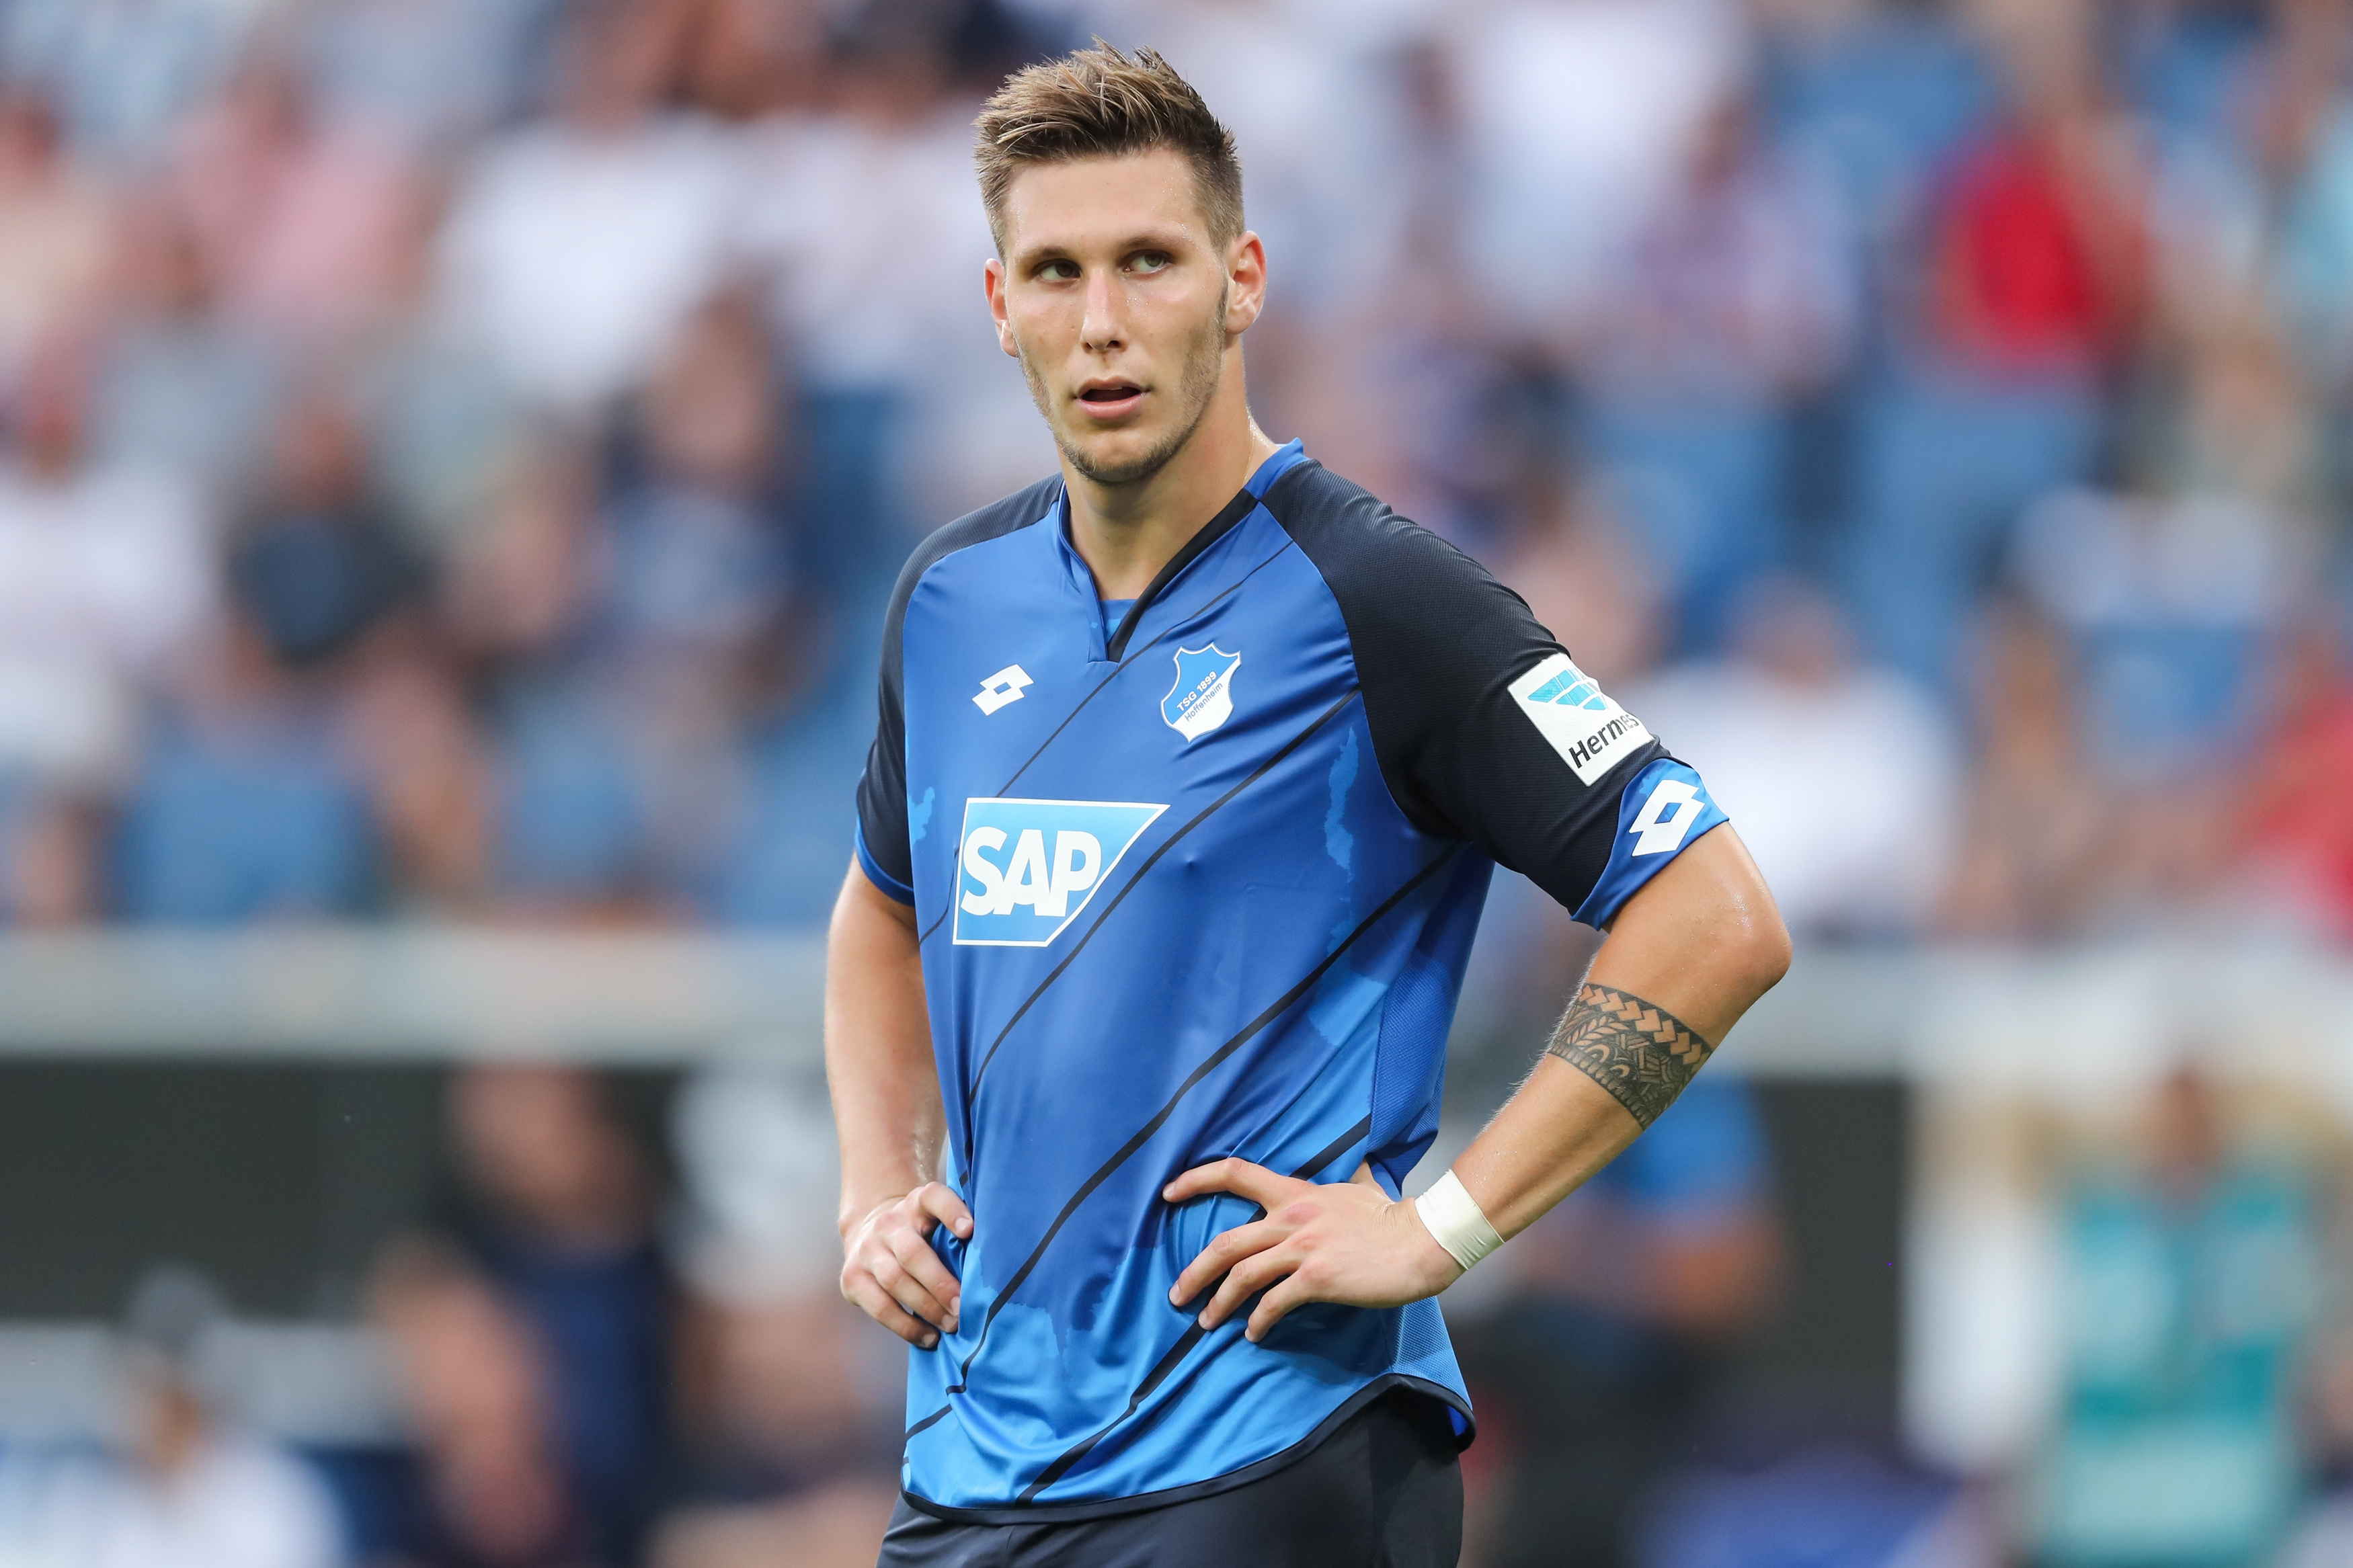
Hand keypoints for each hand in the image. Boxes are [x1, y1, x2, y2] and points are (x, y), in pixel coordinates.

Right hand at [841, 1183, 971, 1348]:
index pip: (933, 1197)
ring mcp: (866, 1250)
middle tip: (964, 1308)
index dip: (951, 1211)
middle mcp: (887, 1223)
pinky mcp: (851, 1278)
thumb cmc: (921, 1233)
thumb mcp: (938, 1220)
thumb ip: (960, 1232)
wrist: (868, 1231)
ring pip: (894, 1281)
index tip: (969, 1231)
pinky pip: (879, 1306)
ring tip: (951, 1326)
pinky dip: (906, 1326)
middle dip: (940, 1283)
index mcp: (915, 1203)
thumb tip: (1000, 1261)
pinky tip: (929, 1337)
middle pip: (912, 1252)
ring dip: (926, 1308)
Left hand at [1163, 1158, 1461, 1342]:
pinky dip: (1258, 1321)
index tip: (1168, 1192)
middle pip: (1226, 1241)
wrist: (1423, 1241)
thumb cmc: (1394, 1218)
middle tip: (1177, 1293)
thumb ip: (1349, 1180)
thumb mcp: (1361, 1188)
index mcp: (1296, 1193)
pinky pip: (1273, 1303)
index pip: (1235, 1173)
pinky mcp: (1317, 1278)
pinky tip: (1254, 1333)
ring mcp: (1303, 1248)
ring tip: (1206, 1321)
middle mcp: (1292, 1217)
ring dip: (1219, 1302)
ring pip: (1242, 1275)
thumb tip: (1360, 1167)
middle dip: (1195, 1270)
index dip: (1196, 1179)